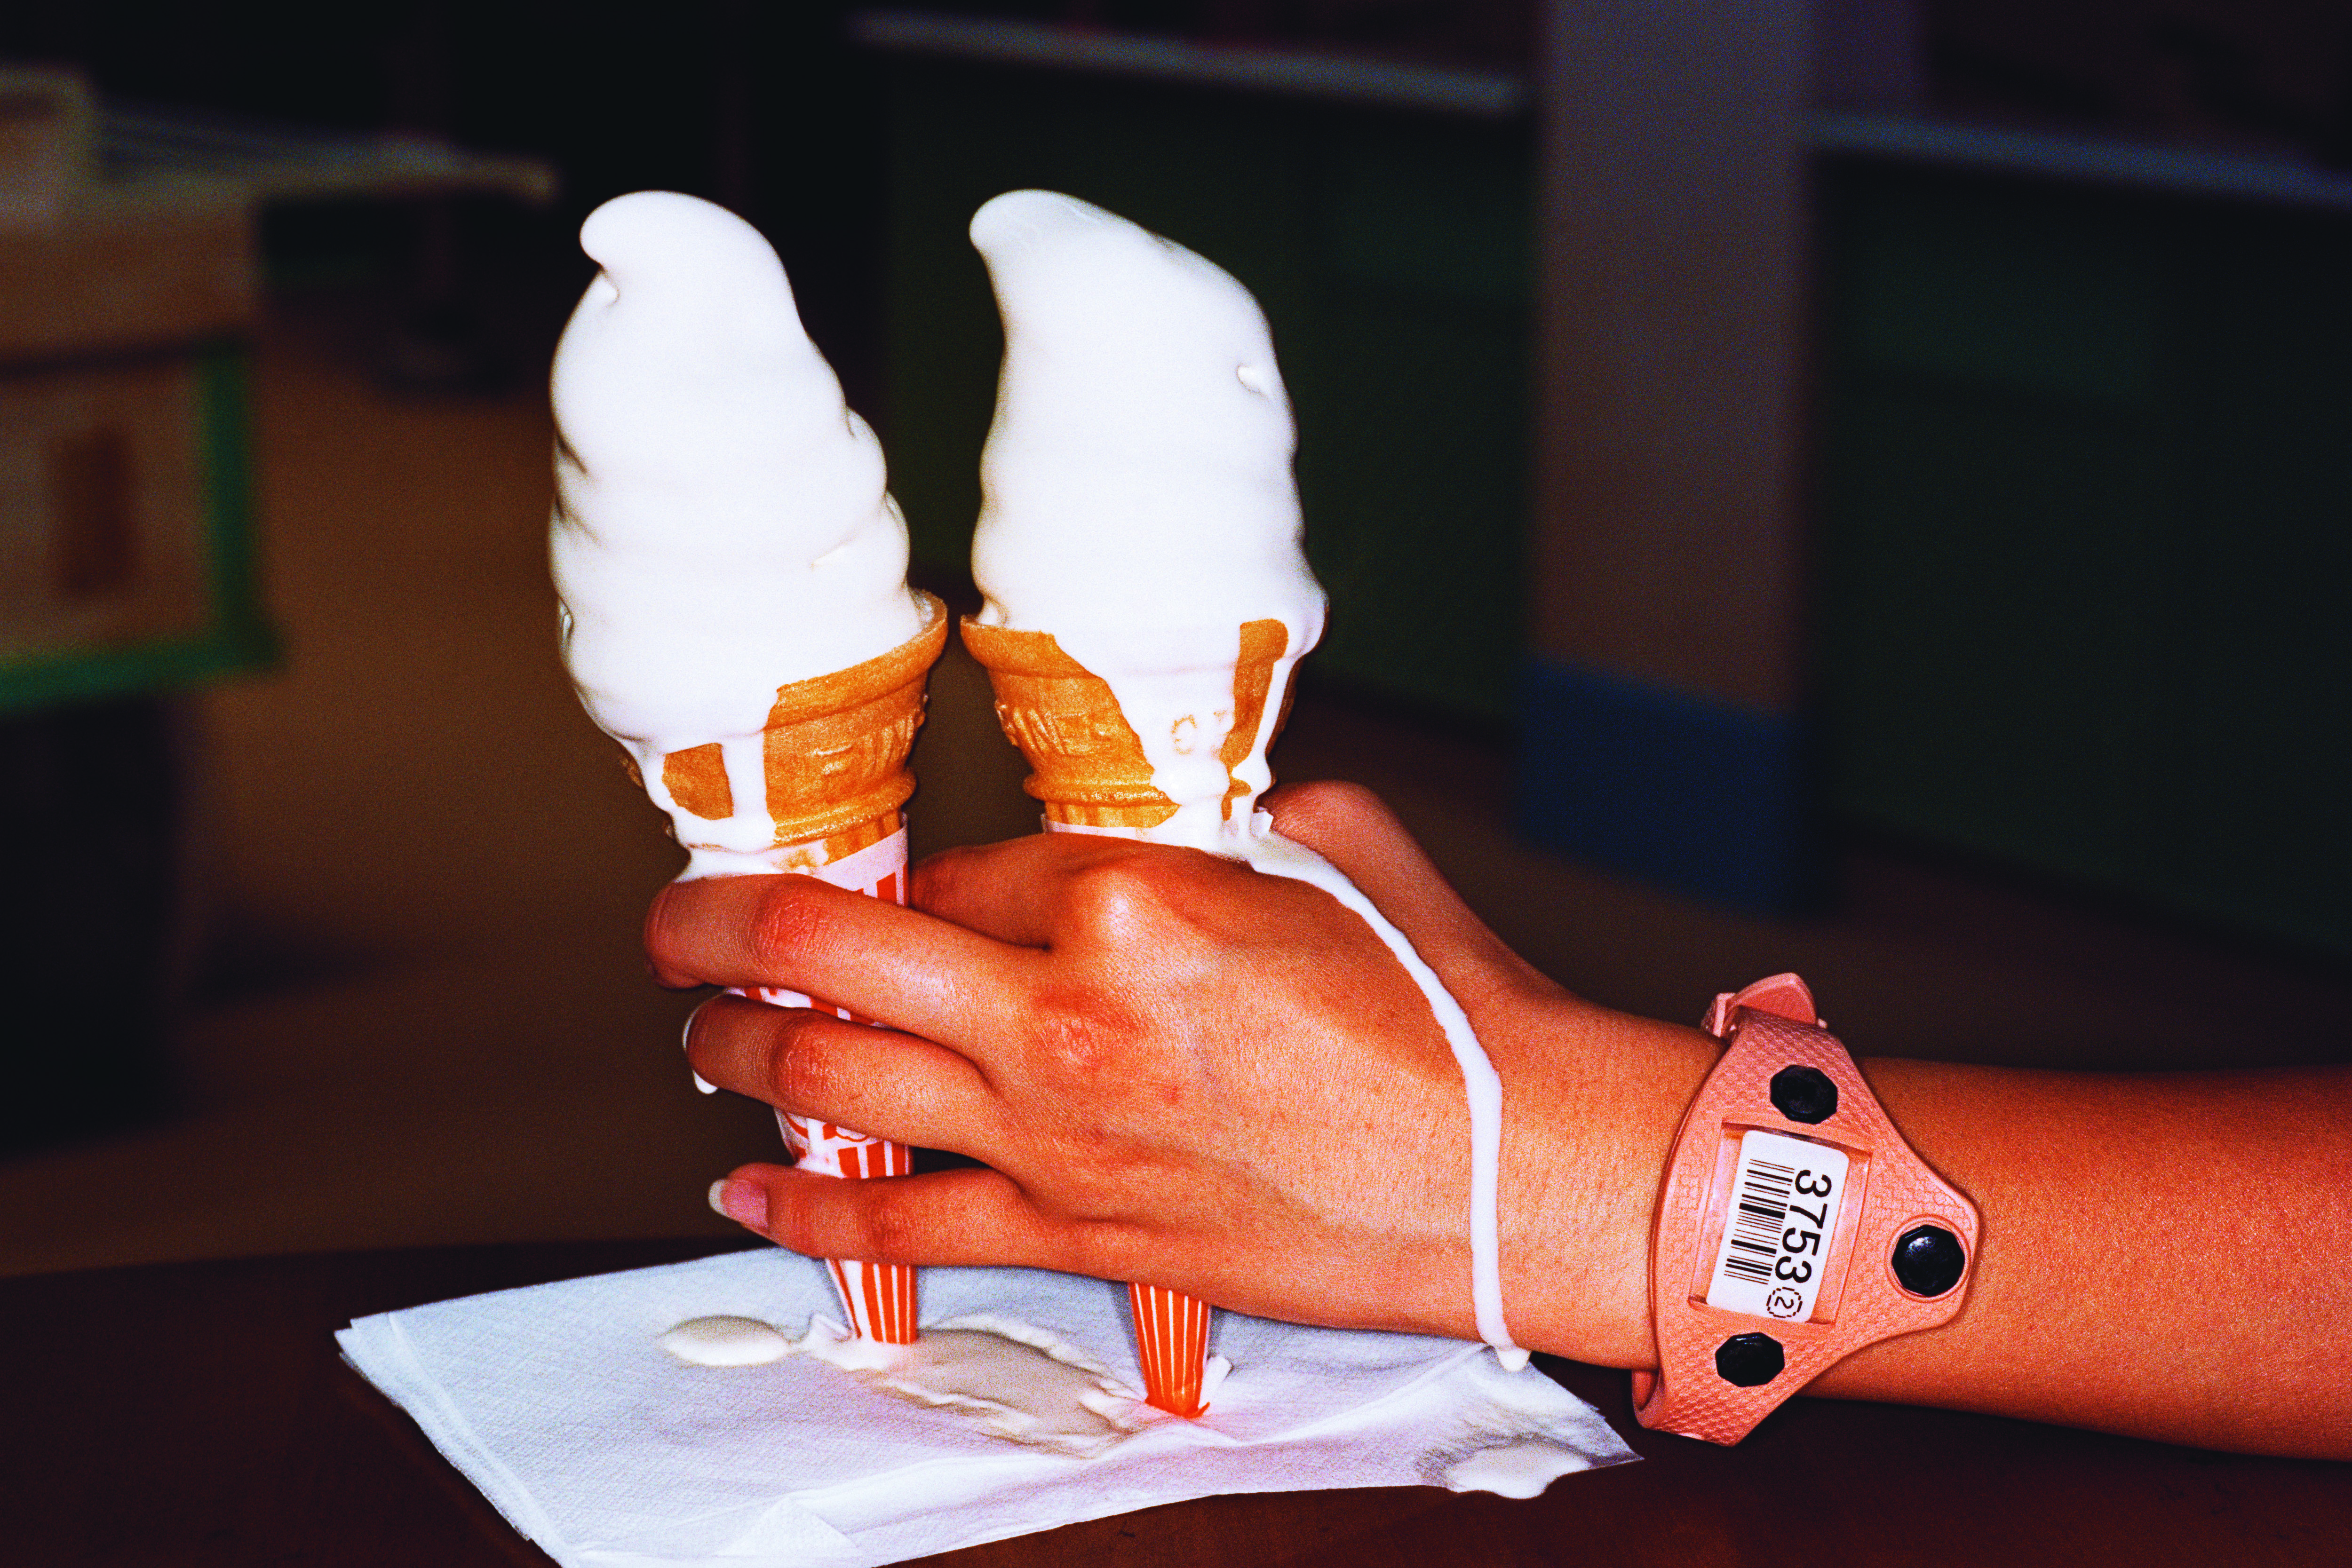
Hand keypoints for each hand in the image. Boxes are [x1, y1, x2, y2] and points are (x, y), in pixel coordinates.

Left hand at [646, 781, 1715, 1362]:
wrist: (1515, 1171)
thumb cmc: (1449, 1011)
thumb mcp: (1339, 849)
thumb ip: (1221, 823)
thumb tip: (1164, 832)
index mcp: (1132, 900)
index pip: (961, 873)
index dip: (916, 879)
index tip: (895, 890)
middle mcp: (1068, 1014)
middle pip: (832, 955)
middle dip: (718, 931)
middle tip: (674, 926)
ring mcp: (1061, 1134)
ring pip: (835, 1084)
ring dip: (737, 1053)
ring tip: (695, 1037)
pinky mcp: (1080, 1232)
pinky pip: (902, 1223)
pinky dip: (807, 1212)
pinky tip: (743, 1194)